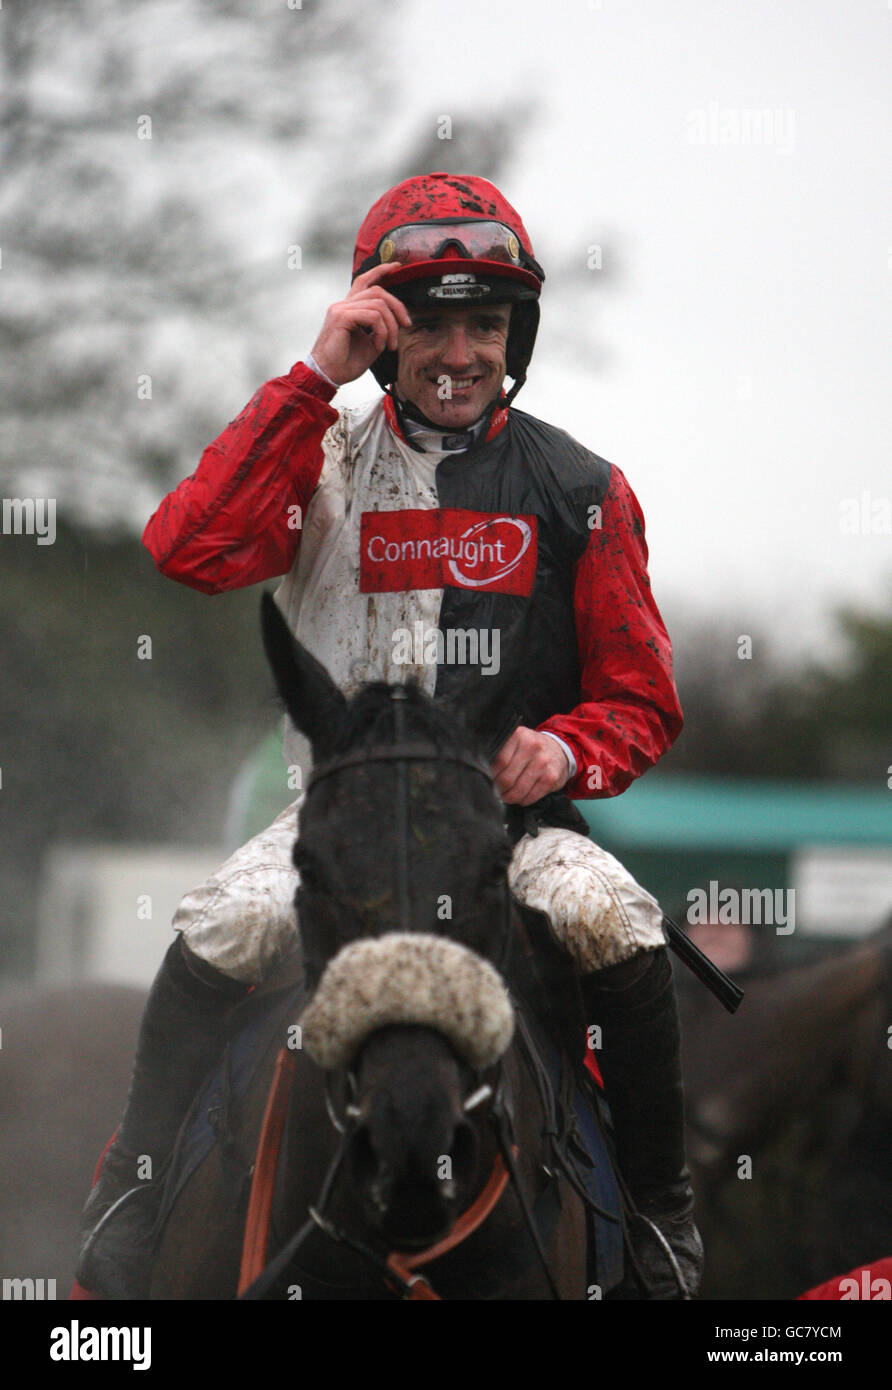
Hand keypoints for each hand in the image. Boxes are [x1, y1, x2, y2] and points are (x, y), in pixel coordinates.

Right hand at [309, 263, 411, 385]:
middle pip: (378, 291)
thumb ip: (381, 328)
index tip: (397, 267)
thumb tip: (398, 321)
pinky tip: (379, 346)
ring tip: (390, 345)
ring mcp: (341, 309)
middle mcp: (343, 305)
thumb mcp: (370, 343)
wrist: (328, 376)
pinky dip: (382, 332)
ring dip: (391, 326)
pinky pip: (373, 316)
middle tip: (405, 326)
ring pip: (378, 304)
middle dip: (398, 307)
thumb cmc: (345, 363)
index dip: (381, 270)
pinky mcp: (341, 316)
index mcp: (348, 308)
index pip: (364, 281)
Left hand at [491, 727, 570, 805]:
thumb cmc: (531, 749)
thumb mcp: (517, 741)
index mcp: (519, 736)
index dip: (492, 775)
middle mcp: (532, 747)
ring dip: (510, 797)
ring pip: (517, 791)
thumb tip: (483, 772)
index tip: (491, 780)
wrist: (560, 751)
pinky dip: (523, 801)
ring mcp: (543, 763)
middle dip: (499, 790)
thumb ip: (501, 752)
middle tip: (498, 792)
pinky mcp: (551, 778)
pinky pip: (530, 797)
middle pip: (507, 778)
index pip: (499, 762)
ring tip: (508, 796)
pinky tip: (522, 796)